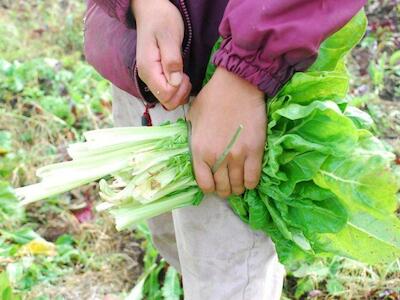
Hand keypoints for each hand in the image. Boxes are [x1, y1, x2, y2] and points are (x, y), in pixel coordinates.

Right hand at [133, 0, 190, 109]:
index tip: (185, 75)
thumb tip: (175, 82)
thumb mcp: (170, 36)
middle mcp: (147, 77)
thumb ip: (172, 60)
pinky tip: (181, 77)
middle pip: (166, 102)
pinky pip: (167, 92)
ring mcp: (150, 78)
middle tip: (187, 77)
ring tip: (185, 76)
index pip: (165, 95)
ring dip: (180, 93)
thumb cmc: (161, 19)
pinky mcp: (156, 76)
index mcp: (149, 69)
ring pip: (167, 99)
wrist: (151, 10)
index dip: (179, 90)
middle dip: (180, 94)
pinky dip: (177, 90)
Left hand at [189, 68, 265, 196]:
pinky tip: (248, 179)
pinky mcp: (255, 152)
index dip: (209, 188)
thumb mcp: (192, 118)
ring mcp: (237, 156)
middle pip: (222, 188)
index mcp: (199, 151)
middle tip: (227, 184)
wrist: (237, 85)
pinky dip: (250, 183)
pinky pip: (253, 179)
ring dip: (237, 188)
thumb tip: (197, 152)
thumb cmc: (212, 98)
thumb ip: (193, 139)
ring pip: (238, 186)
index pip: (204, 185)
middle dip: (224, 189)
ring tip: (238, 183)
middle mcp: (217, 158)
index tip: (213, 184)